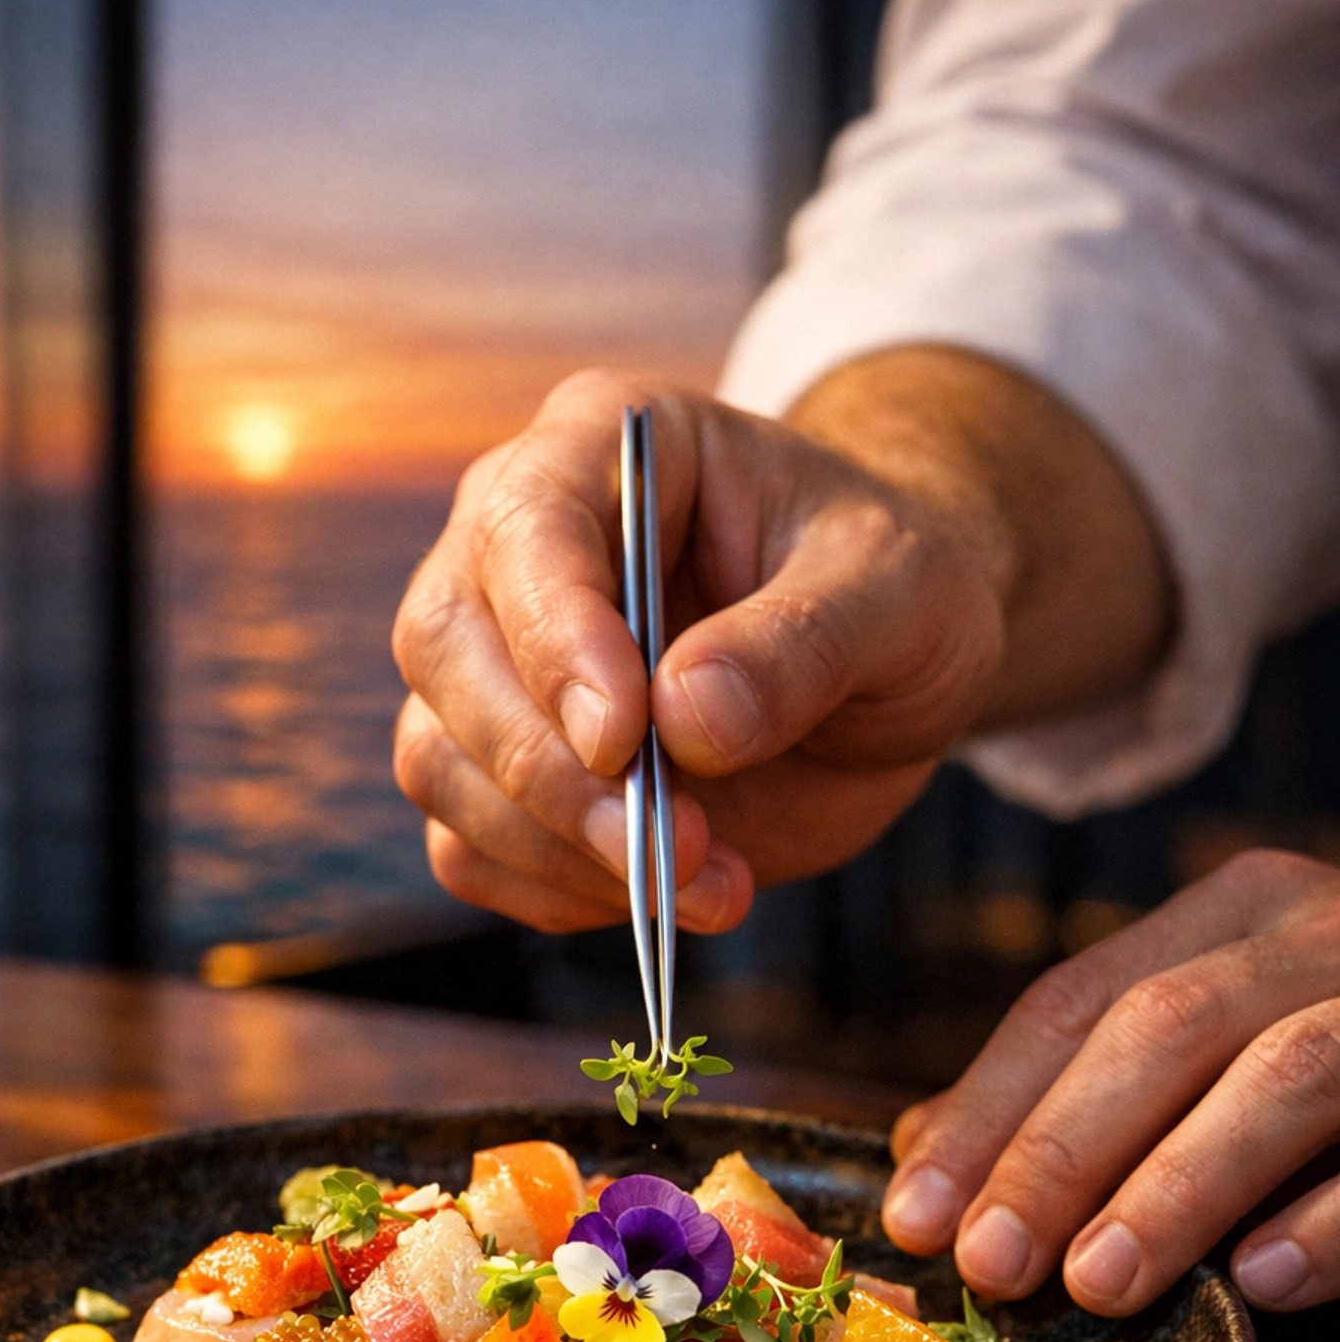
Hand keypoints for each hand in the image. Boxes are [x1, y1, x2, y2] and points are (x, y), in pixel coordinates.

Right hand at [392, 365, 1013, 933]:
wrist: (887, 666)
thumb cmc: (891, 586)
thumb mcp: (902, 588)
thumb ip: (806, 639)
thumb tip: (685, 716)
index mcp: (603, 447)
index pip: (527, 527)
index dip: (557, 639)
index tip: (624, 740)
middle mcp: (516, 547)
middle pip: (445, 647)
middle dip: (548, 770)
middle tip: (673, 844)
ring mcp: (493, 663)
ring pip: (439, 758)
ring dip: (560, 848)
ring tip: (708, 882)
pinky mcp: (504, 775)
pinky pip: (470, 848)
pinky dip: (555, 892)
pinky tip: (666, 894)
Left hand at [883, 849, 1339, 1313]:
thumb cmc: (1339, 1054)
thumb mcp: (1214, 1037)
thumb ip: (1089, 1089)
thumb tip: (923, 1160)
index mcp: (1233, 912)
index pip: (1074, 1002)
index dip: (987, 1112)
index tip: (914, 1214)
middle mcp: (1318, 929)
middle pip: (1162, 1030)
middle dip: (1061, 1153)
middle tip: (989, 1265)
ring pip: (1283, 1071)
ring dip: (1180, 1184)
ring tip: (1098, 1285)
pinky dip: (1333, 1217)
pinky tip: (1264, 1280)